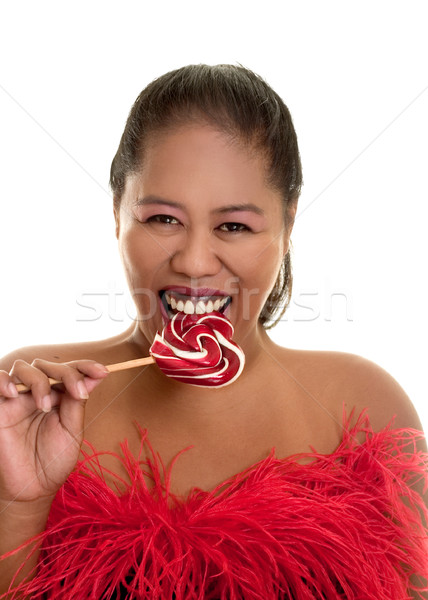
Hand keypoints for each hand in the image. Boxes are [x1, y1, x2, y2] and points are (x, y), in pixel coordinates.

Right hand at [0, 359, 108, 503]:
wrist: (33, 489)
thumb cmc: (54, 462)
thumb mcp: (72, 431)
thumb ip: (77, 403)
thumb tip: (94, 376)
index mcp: (58, 397)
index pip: (70, 370)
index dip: (86, 366)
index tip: (103, 371)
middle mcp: (38, 394)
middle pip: (48, 366)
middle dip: (66, 373)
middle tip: (78, 393)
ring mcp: (17, 400)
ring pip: (23, 368)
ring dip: (39, 380)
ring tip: (44, 405)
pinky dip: (4, 380)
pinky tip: (14, 393)